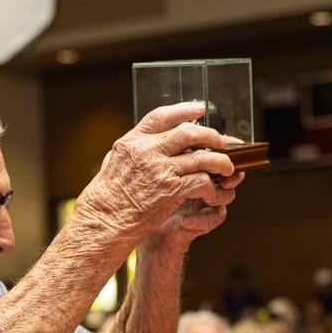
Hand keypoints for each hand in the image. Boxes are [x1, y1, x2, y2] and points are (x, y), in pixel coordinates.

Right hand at [73, 102, 235, 244]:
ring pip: (202, 157)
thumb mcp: (111, 165)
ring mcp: (160, 170)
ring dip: (220, 162)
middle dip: (211, 136)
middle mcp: (147, 151)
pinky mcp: (171, 190)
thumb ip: (130, 152)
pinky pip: (201, 181)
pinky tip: (211, 193)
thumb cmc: (105, 200)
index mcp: (132, 142)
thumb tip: (139, 144)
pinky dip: (211, 187)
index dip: (184, 110)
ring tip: (227, 168)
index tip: (200, 109)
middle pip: (189, 133)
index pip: (162, 117)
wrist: (104, 223)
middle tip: (221, 142)